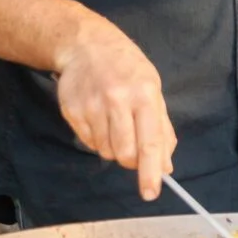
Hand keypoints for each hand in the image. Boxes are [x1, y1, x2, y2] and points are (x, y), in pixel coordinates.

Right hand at [56, 17, 175, 200]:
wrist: (86, 45)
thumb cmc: (128, 69)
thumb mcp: (153, 89)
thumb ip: (161, 129)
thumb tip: (165, 166)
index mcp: (144, 95)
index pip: (150, 142)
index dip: (150, 171)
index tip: (151, 193)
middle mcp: (117, 100)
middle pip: (125, 153)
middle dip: (131, 161)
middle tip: (133, 150)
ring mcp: (91, 106)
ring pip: (106, 151)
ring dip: (113, 148)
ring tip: (114, 123)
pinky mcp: (72, 111)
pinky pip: (88, 142)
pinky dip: (97, 138)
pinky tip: (99, 117)